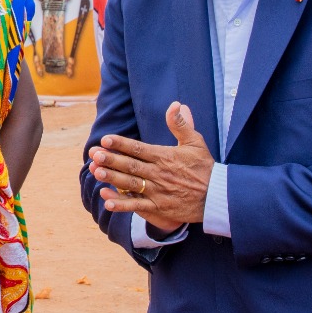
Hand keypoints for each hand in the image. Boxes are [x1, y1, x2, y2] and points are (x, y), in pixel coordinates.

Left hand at [88, 102, 213, 235]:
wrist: (217, 196)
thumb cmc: (205, 167)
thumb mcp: (196, 142)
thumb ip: (182, 124)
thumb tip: (176, 104)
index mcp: (165, 156)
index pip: (138, 149)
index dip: (120, 144)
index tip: (105, 139)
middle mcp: (159, 173)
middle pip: (130, 165)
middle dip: (111, 159)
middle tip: (94, 154)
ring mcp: (158, 192)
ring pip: (130, 184)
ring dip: (112, 178)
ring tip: (96, 172)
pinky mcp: (159, 207)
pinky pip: (137, 206)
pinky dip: (122, 205)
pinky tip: (107, 202)